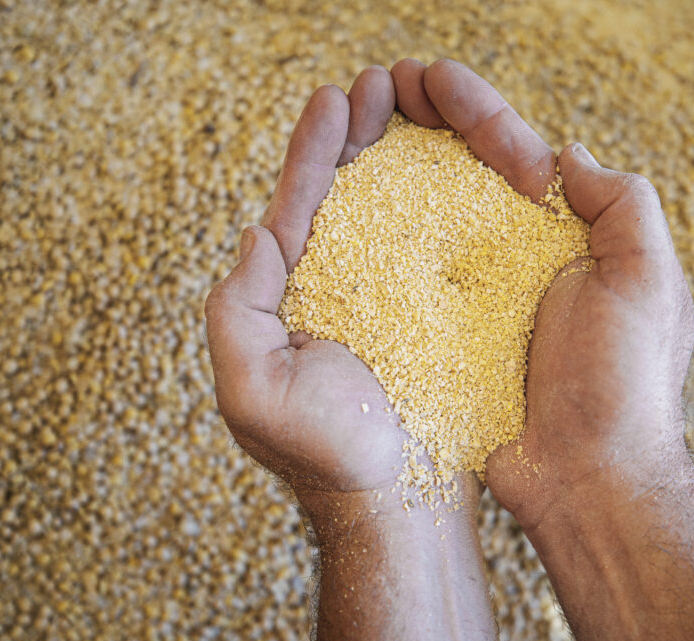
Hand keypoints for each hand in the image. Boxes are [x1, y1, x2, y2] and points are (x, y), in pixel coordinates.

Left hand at [206, 66, 503, 640]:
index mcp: (293, 294)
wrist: (393, 500)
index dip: (315, 148)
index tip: (335, 97)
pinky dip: (444, 200)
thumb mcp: (251, 388)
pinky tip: (456, 166)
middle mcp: (339, 287)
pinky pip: (439, 246)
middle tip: (376, 86)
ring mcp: (389, 297)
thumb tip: (259, 232)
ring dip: (399, 153)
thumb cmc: (325, 452)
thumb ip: (237, 311)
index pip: (300, 203)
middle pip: (345, 192)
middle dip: (358, 135)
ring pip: (392, 209)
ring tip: (410, 103)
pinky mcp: (436, 313)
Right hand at [394, 59, 693, 529]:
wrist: (586, 480)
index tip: (426, 80)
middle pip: (459, 178)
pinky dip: (376, 248)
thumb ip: (622, 207)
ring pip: (424, 225)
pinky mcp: (443, 342)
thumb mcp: (649, 282)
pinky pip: (404, 286)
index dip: (470, 110)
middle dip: (417, 128)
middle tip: (372, 91)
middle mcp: (516, 262)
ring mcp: (475, 302)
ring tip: (347, 132)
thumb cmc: (625, 382)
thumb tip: (565, 153)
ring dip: (387, 176)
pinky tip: (343, 215)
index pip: (512, 153)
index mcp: (565, 239)